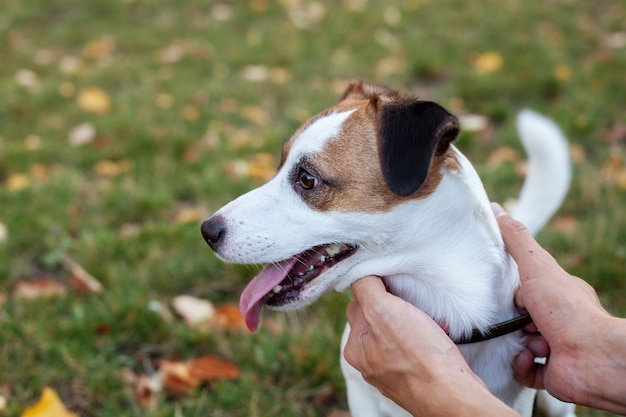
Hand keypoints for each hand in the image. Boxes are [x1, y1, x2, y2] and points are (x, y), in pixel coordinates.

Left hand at [344, 275, 518, 416]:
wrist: (452, 394)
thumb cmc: (417, 355)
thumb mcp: (382, 309)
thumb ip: (366, 288)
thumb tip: (361, 272)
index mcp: (355, 348)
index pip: (357, 304)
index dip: (375, 289)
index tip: (392, 284)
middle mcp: (371, 362)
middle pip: (379, 318)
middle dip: (397, 305)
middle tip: (412, 300)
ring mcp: (394, 371)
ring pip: (402, 332)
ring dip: (416, 320)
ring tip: (429, 319)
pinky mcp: (418, 376)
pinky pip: (419, 347)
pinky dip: (429, 337)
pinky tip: (439, 333)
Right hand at [494, 203, 625, 413]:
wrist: (592, 356)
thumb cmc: (566, 308)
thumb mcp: (535, 265)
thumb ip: (515, 239)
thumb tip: (497, 209)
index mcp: (558, 293)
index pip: (528, 287)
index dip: (514, 289)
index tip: (503, 291)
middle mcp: (559, 320)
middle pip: (520, 317)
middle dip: (510, 319)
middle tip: (509, 318)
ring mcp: (555, 347)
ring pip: (519, 343)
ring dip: (517, 342)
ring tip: (528, 340)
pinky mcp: (550, 372)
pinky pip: (524, 369)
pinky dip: (521, 363)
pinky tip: (528, 356)